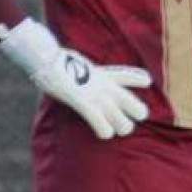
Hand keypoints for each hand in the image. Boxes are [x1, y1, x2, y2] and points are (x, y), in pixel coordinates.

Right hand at [0, 17, 150, 139]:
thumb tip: (71, 63)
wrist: (44, 57)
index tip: (147, 80)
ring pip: (122, 121)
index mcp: (102, 75)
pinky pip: (99, 122)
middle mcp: (105, 86)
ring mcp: (96, 95)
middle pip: (134, 105)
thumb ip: (81, 73)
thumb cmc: (53, 63)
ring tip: (113, 130)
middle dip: (136, 114)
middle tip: (128, 119)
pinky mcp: (83, 101)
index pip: (126, 75)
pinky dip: (103, 130)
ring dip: (120, 128)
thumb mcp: (73, 65)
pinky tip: (103, 133)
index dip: (137, 78)